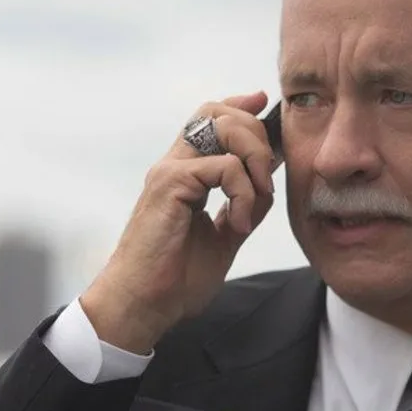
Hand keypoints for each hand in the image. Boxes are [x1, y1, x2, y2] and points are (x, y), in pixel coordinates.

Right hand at [79, 91, 278, 352]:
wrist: (144, 306)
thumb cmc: (176, 278)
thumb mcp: (223, 235)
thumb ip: (243, 204)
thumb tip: (266, 179)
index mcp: (184, 174)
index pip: (209, 118)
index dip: (239, 107)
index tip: (263, 105)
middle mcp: (174, 165)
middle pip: (218, 112)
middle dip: (257, 135)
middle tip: (267, 179)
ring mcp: (170, 172)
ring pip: (222, 128)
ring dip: (255, 159)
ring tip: (257, 200)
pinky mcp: (170, 185)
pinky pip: (223, 167)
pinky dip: (244, 193)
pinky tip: (238, 225)